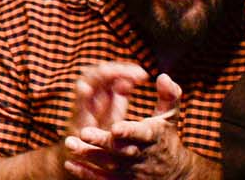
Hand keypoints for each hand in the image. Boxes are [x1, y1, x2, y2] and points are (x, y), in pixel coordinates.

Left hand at [68, 75, 195, 179]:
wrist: (174, 174)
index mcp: (152, 137)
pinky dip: (87, 174)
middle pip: (120, 150)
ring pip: (109, 165)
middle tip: (83, 132)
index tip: (115, 127)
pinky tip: (70, 164)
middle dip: (102, 142)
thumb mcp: (169, 118)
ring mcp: (131, 170)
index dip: (129, 131)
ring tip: (70, 145)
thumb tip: (164, 76)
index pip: (141, 134)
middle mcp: (140, 155)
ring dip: (89, 156)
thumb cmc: (166, 139)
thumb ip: (168, 97)